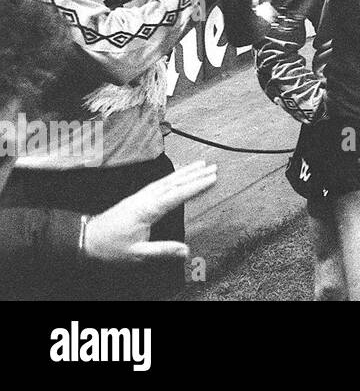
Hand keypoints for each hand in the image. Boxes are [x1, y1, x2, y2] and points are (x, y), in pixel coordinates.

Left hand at [82, 161, 216, 263]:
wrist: (85, 239)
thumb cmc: (110, 248)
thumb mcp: (136, 254)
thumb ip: (162, 251)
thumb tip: (186, 251)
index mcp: (147, 210)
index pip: (177, 195)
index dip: (196, 186)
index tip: (212, 178)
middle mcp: (144, 199)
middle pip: (174, 183)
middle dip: (195, 174)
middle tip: (214, 167)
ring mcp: (140, 196)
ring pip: (166, 180)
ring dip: (185, 172)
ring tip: (200, 165)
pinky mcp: (136, 198)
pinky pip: (159, 183)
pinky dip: (172, 177)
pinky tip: (177, 176)